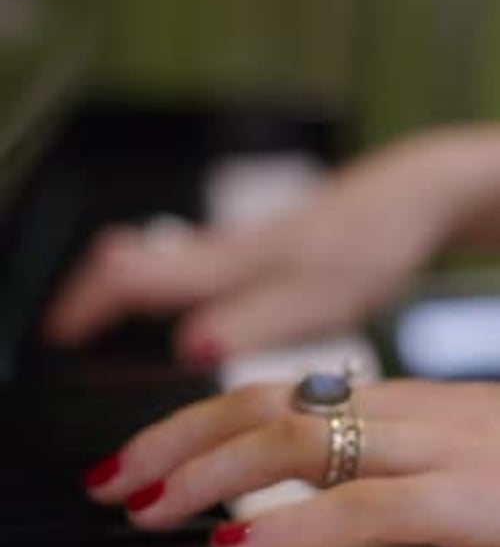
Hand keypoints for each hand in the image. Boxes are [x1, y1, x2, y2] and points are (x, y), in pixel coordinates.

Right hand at [44, 128, 497, 360]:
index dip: (86, 304)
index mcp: (228, 263)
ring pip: (165, 265)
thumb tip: (189, 350)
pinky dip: (169, 289)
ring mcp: (244, 248)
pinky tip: (185, 313)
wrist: (413, 197)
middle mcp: (226, 251)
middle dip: (94, 296)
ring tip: (110, 328)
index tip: (57, 335)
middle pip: (136, 264)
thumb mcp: (316, 299)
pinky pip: (197, 268)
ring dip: (129, 293)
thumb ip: (250, 324)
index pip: (132, 275)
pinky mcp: (265, 250)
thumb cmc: (373, 241)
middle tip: (70, 331)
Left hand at [83, 379, 499, 546]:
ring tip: (151, 507)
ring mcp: (433, 445)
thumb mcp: (426, 456)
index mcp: (385, 402)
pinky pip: (365, 507)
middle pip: (263, 407)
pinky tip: (238, 546)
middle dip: (176, 440)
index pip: (267, 395)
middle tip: (113, 479)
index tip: (137, 458)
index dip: (191, 422)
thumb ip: (359, 467)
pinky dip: (293, 526)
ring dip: (210, 475)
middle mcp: (398, 409)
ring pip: (299, 442)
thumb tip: (280, 497)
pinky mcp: (465, 494)